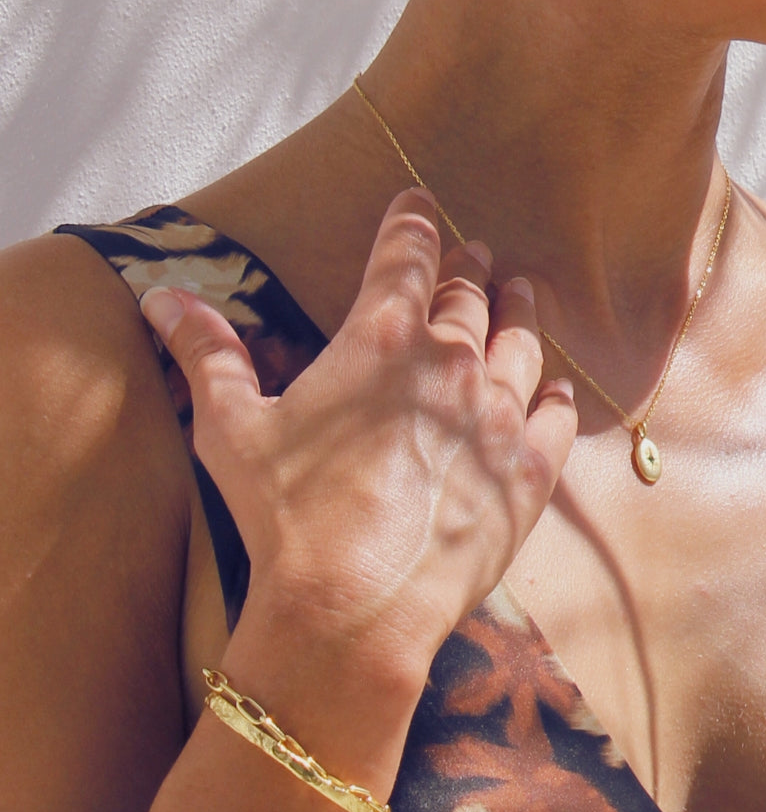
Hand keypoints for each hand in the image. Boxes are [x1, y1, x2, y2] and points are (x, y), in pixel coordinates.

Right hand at [141, 188, 576, 692]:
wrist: (355, 608)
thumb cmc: (287, 516)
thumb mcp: (232, 428)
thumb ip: (208, 354)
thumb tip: (163, 299)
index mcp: (382, 338)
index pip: (405, 256)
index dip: (412, 223)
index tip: (419, 203)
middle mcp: (453, 365)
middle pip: (469, 298)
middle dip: (469, 269)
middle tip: (476, 256)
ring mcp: (499, 419)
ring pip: (522, 345)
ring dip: (521, 313)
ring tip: (524, 295)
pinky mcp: (528, 475)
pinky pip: (555, 418)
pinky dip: (555, 395)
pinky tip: (556, 387)